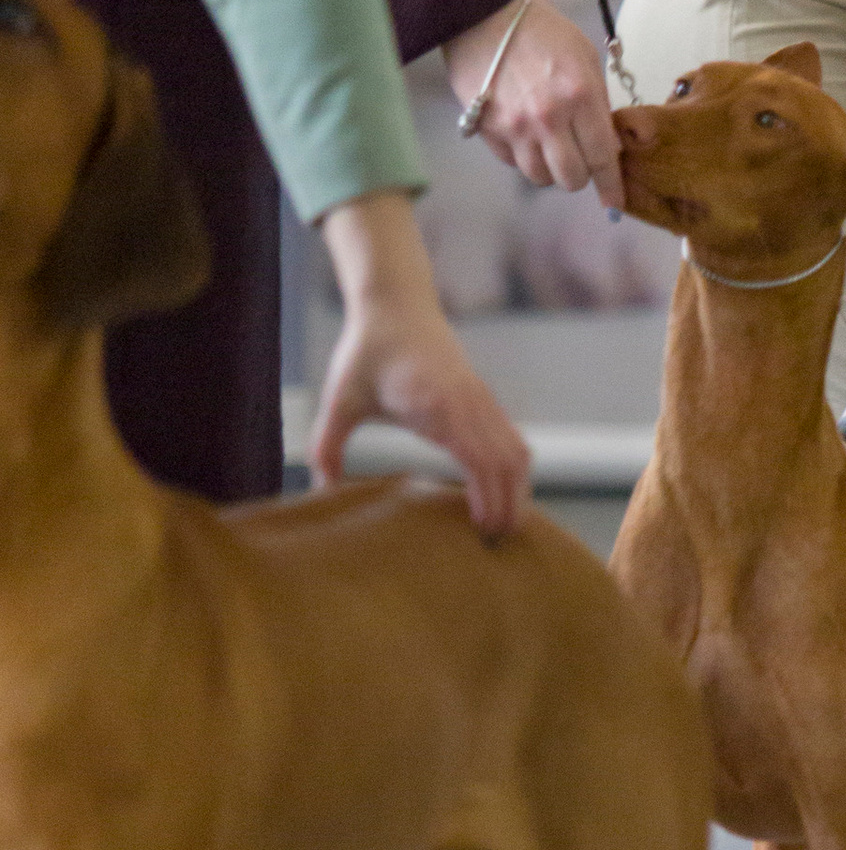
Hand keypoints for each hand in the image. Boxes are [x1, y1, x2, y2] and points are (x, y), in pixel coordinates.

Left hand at [314, 192, 531, 534]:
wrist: (397, 302)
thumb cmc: (367, 350)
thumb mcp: (339, 399)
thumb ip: (327, 447)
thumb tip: (322, 494)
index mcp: (438, 404)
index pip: (481, 459)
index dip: (488, 498)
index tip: (480, 531)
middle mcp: (470, 402)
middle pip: (508, 463)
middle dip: (509, 506)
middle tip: (495, 546)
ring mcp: (482, 399)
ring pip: (518, 451)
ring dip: (518, 490)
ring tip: (504, 528)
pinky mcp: (483, 398)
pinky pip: (512, 439)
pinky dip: (514, 471)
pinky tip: (502, 494)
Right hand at [442, 0, 622, 208]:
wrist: (483, 15)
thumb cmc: (541, 30)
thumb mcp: (584, 56)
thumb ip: (598, 100)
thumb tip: (608, 141)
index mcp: (580, 95)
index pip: (603, 156)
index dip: (611, 184)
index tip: (616, 203)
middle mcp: (549, 117)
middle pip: (571, 178)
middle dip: (579, 175)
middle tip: (579, 159)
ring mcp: (515, 127)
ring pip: (540, 177)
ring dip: (549, 168)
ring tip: (549, 143)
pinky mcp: (488, 129)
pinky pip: (512, 162)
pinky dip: (522, 156)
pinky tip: (523, 132)